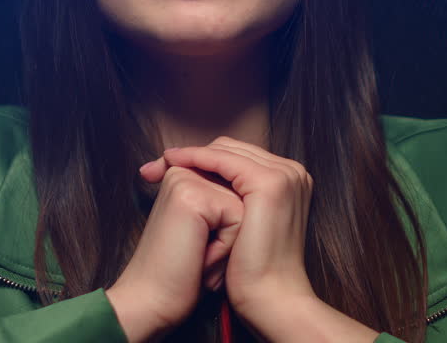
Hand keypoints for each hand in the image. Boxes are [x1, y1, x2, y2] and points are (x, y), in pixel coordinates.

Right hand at [105, 165, 242, 342]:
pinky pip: (238, 218)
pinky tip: (199, 257)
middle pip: (243, 197)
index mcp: (183, 174)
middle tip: (194, 253)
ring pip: (244, 206)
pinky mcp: (193, 198)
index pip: (236, 190)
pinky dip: (225, 247)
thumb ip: (222, 202)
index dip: (227, 227)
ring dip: (229, 240)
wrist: (150, 300)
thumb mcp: (205, 230)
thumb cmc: (180, 272)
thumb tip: (252, 193)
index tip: (192, 245)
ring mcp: (186, 181)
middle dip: (230, 231)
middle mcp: (182, 172)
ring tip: (198, 255)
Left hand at [142, 138, 318, 332]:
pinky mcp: (270, 183)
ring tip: (160, 166)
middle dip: (191, 154)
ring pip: (226, 150)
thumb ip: (232, 198)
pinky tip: (174, 164)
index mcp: (288, 180)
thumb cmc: (252, 270)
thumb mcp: (240, 224)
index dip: (200, 159)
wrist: (268, 298)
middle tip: (154, 168)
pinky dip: (195, 159)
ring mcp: (283, 175)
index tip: (164, 168)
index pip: (237, 156)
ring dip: (190, 155)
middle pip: (231, 149)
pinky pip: (223, 160)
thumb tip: (200, 183)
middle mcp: (292, 171)